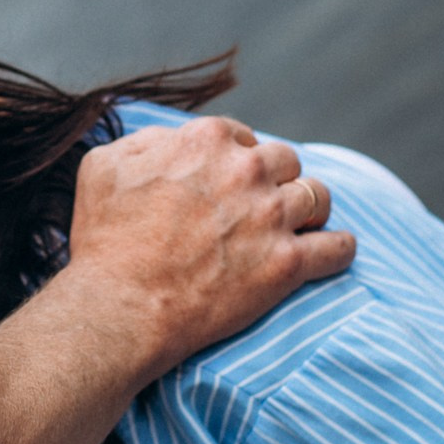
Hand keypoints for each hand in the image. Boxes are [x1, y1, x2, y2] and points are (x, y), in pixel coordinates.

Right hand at [58, 115, 354, 378]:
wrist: (122, 307)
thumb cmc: (105, 239)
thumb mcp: (103, 166)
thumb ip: (146, 142)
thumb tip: (172, 141)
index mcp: (206, 139)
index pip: (243, 136)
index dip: (236, 158)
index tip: (229, 180)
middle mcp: (246, 170)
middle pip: (285, 161)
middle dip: (275, 179)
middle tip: (260, 205)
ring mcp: (271, 217)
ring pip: (318, 197)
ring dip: (309, 208)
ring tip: (299, 224)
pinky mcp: (288, 265)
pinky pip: (338, 248)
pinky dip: (340, 247)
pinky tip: (334, 249)